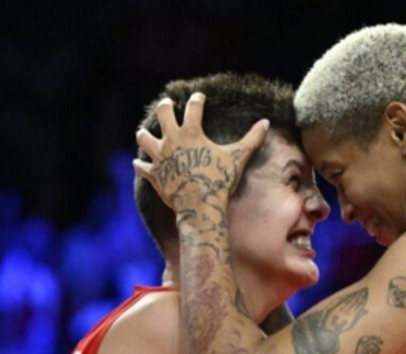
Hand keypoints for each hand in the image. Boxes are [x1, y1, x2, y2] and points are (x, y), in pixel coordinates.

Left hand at [132, 92, 267, 209]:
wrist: (200, 204)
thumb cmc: (219, 179)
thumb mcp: (238, 157)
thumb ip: (252, 139)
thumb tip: (266, 123)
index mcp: (191, 133)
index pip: (193, 108)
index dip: (197, 100)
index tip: (199, 96)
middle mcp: (171, 140)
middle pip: (163, 114)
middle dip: (165, 106)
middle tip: (167, 104)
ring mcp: (159, 157)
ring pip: (144, 138)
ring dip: (144, 134)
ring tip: (144, 132)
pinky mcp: (153, 174)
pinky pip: (142, 166)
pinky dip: (141, 164)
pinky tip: (139, 163)